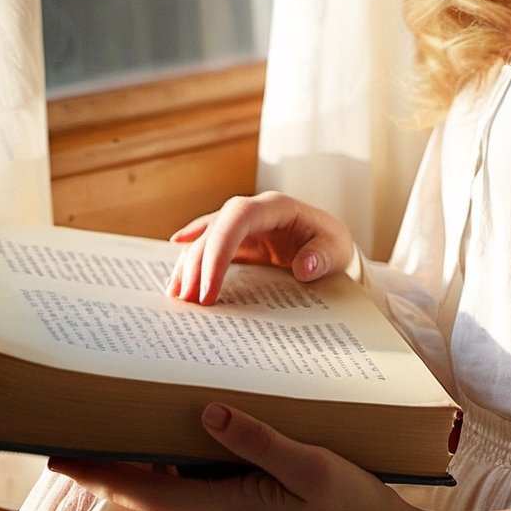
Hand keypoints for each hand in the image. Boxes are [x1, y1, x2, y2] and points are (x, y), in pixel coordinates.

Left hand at [49, 406, 427, 510]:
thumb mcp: (313, 467)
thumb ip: (257, 441)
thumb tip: (204, 411)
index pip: (142, 493)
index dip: (97, 472)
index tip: (56, 451)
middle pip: (145, 493)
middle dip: (108, 459)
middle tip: (77, 416)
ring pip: (167, 494)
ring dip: (141, 461)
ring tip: (115, 416)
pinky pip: (194, 493)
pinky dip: (174, 465)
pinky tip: (180, 433)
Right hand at [166, 192, 355, 302]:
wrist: (329, 250)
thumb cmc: (332, 246)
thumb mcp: (336, 250)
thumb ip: (323, 256)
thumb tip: (304, 267)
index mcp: (277, 207)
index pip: (238, 217)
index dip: (219, 249)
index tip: (210, 289)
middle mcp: (252, 212)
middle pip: (214, 230)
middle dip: (198, 265)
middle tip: (190, 303)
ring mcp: (240, 226)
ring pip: (203, 238)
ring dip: (188, 267)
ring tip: (178, 299)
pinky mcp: (234, 242)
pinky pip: (205, 247)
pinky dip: (189, 262)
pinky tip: (174, 278)